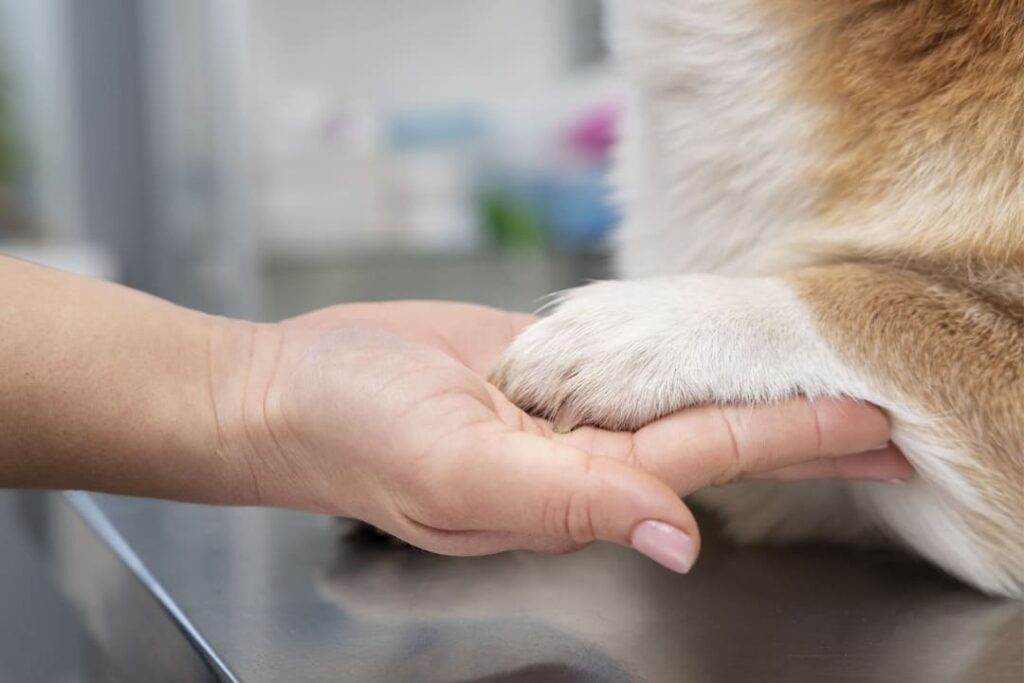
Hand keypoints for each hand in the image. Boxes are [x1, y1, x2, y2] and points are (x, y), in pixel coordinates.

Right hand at [216, 301, 908, 572]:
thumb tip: (676, 533)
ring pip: (665, 387)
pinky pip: (618, 350)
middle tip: (878, 409)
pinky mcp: (532, 363)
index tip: (869, 424)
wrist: (290, 385)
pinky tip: (707, 342)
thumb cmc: (352, 433)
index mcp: (571, 484)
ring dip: (739, 379)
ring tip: (811, 371)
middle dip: (793, 420)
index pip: (706, 457)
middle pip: (705, 429)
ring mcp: (557, 406)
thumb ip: (564, 500)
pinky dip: (670, 342)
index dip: (790, 438)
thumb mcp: (454, 470)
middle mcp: (577, 452)